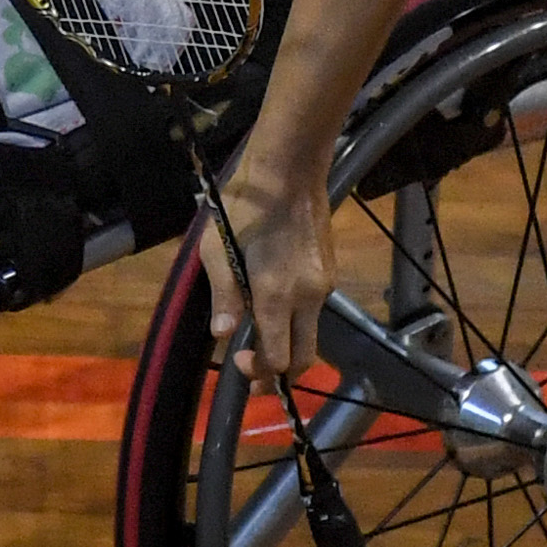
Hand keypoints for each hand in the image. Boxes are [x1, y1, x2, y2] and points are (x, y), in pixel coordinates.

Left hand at [200, 157, 332, 387]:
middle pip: (303, 358)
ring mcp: (324, 285)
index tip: (237, 363)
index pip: (279, 358)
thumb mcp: (217, 251)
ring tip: (259, 335)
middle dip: (279, 373)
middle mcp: (308, 298)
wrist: (288, 173)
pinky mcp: (330, 273)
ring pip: (311, 334)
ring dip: (288, 344)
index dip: (259, 372)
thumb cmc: (243, 209)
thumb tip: (223, 336)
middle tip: (252, 370)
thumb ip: (223, 297)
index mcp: (276, 295)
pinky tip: (274, 303)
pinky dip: (296, 320)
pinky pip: (314, 310)